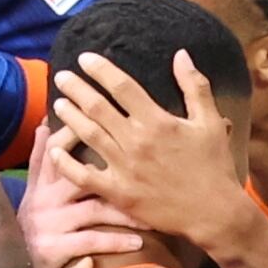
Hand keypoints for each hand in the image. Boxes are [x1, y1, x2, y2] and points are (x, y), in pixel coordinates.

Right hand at [19, 120, 143, 267]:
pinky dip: (115, 241)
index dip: (78, 132)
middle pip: (80, 173)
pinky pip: (90, 240)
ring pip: (94, 208)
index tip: (109, 120)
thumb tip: (44, 125)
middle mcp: (44, 198)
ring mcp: (49, 222)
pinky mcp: (54, 247)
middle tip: (149, 167)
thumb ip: (40, 160)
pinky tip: (138, 242)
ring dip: (125, 211)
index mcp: (41, 183)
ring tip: (152, 215)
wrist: (10, 267)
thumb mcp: (31, 193)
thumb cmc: (29, 227)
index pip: (59, 148)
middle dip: (113, 168)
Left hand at [46, 48, 248, 248]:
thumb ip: (195, 86)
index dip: (100, 69)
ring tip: (58, 103)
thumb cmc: (214, 166)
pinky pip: (83, 176)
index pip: (122, 86)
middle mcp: (136, 141)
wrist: (214, 213)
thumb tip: (181, 54)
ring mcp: (125, 168)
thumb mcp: (211, 121)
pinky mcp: (119, 193)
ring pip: (88, 135)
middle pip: (97, 107)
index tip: (85, 59)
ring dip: (69, 117)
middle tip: (62, 76)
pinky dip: (66, 163)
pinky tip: (53, 151)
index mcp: (157, 120)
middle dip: (76, 88)